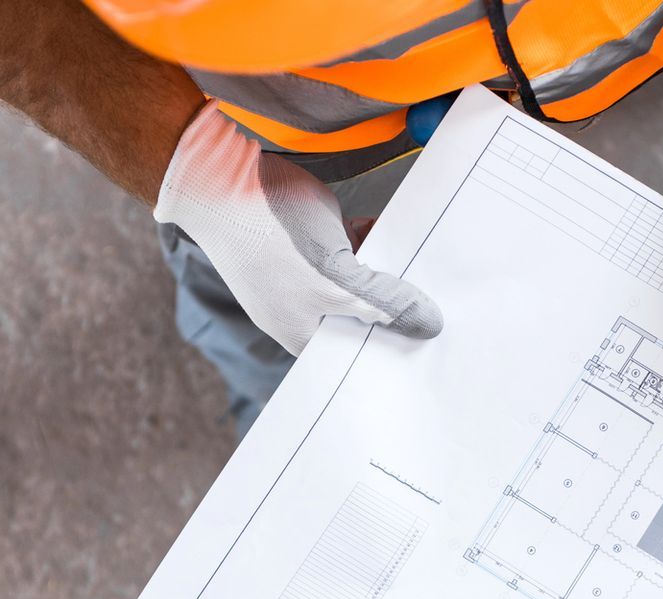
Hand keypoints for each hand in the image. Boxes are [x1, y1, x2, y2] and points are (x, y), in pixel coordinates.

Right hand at [154, 106, 441, 355]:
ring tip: (430, 270)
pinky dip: (375, 241)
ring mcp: (309, 274)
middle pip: (364, 318)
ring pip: (362, 282)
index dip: (392, 351)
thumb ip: (382, 302)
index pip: (357, 357)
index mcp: (303, 334)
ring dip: (389, 273)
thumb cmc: (270, 236)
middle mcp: (306, 309)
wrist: (221, 178)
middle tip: (441, 306)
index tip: (430, 344)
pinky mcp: (313, 240)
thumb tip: (429, 324)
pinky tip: (398, 232)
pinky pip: (354, 249)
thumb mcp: (335, 278)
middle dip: (398, 310)